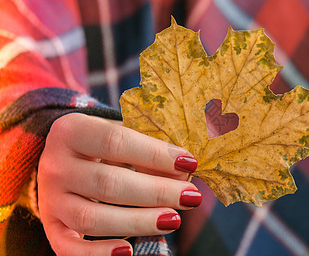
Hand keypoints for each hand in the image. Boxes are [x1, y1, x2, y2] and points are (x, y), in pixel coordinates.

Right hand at [37, 113, 200, 255]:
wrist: (63, 157)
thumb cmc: (101, 144)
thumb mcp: (121, 136)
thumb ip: (147, 152)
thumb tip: (183, 174)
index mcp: (71, 131)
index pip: (116, 142)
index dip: (155, 154)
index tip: (189, 163)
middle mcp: (55, 165)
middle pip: (108, 183)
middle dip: (156, 192)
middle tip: (190, 196)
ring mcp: (50, 199)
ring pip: (92, 218)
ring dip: (138, 222)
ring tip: (173, 219)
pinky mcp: (51, 225)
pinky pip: (69, 248)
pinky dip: (98, 253)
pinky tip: (128, 250)